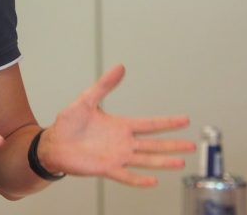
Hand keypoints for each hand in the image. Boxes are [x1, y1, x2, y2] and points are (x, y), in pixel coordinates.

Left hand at [39, 64, 194, 185]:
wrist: (53, 143)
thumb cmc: (68, 123)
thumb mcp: (86, 99)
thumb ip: (104, 85)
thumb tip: (120, 67)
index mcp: (120, 125)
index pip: (149, 124)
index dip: (167, 122)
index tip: (185, 120)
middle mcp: (122, 142)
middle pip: (153, 144)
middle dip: (173, 144)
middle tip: (192, 145)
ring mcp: (116, 156)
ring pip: (145, 160)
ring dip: (162, 161)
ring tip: (180, 163)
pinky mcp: (106, 168)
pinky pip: (126, 175)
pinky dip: (139, 179)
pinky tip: (153, 180)